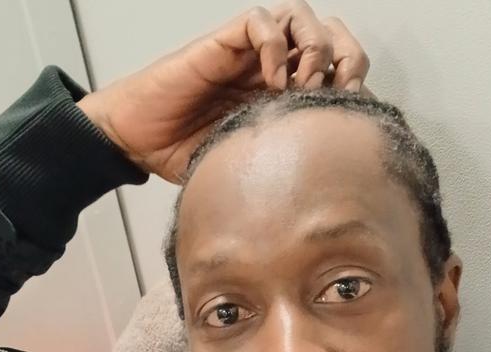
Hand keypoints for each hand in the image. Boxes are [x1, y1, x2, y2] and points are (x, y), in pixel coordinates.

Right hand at [77, 2, 369, 182]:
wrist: (137, 142)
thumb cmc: (185, 155)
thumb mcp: (247, 169)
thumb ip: (281, 167)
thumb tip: (325, 195)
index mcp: (283, 96)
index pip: (337, 72)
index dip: (353, 87)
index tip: (350, 121)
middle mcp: (270, 69)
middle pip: (330, 37)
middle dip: (345, 60)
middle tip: (336, 95)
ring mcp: (248, 54)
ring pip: (301, 18)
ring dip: (314, 47)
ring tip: (305, 85)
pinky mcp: (223, 44)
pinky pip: (261, 22)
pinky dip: (275, 44)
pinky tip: (272, 82)